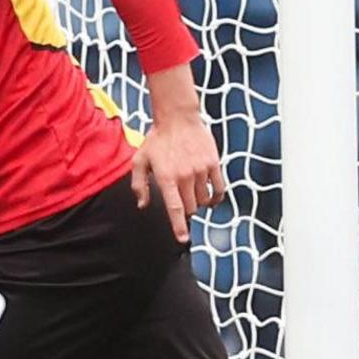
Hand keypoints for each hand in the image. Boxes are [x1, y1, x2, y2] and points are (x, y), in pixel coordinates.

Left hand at [132, 114, 223, 240]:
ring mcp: (201, 170)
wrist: (178, 118)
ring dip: (199, 203)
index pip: (174, 208)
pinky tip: (211, 199)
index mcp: (166, 177)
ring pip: (204, 200)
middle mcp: (184, 176)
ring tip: (193, 195)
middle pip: (190, 207)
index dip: (178, 226)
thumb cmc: (157, 139)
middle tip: (181, 201)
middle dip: (186, 210)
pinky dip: (215, 198)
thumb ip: (139, 185)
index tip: (183, 239)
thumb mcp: (140, 160)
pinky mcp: (213, 164)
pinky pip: (218, 189)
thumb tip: (142, 205)